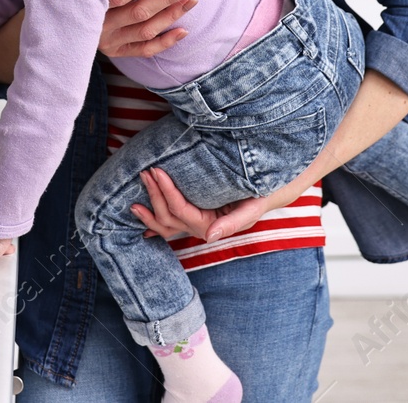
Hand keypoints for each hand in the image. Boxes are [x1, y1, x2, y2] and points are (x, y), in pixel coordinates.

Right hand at [98, 0, 199, 58]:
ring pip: (146, 30)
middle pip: (139, 12)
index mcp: (92, 3)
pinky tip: (183, 30)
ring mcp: (109, 41)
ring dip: (171, 16)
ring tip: (191, 2)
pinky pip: (145, 50)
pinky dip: (166, 41)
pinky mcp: (117, 51)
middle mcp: (101, 25)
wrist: (68, 22)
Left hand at [131, 167, 308, 243]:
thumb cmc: (260, 195)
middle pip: (168, 217)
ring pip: (164, 222)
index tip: (157, 170)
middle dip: (154, 194)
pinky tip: (139, 208)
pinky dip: (152, 215)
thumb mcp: (251, 208)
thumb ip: (232, 222)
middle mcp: (200, 228)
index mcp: (212, 226)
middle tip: (144, 171)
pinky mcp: (193, 214)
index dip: (166, 192)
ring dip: (150, 204)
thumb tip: (208, 237)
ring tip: (140, 183)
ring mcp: (195, 223)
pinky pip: (168, 219)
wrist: (267, 190)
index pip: (181, 211)